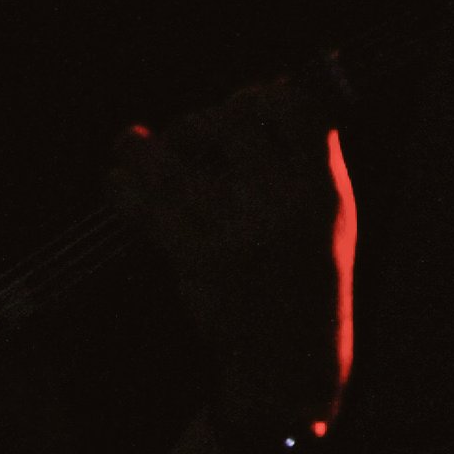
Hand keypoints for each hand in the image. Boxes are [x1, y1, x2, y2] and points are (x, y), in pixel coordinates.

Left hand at [107, 79, 355, 453]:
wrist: (286, 361)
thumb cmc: (310, 274)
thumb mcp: (334, 211)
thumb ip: (309, 154)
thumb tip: (263, 92)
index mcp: (319, 187)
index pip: (292, 104)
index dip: (264, 92)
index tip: (249, 104)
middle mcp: (277, 202)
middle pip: (231, 116)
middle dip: (203, 120)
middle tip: (192, 136)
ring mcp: (230, 228)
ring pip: (170, 156)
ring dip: (144, 146)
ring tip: (134, 145)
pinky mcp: (189, 257)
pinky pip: (140, 204)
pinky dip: (120, 187)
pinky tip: (119, 184)